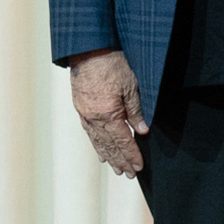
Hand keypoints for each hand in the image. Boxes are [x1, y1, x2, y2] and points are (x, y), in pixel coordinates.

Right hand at [69, 48, 147, 176]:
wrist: (89, 49)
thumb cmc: (112, 63)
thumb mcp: (131, 85)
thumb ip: (136, 110)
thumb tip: (142, 131)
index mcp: (107, 114)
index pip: (122, 141)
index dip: (131, 155)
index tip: (139, 167)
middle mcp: (93, 118)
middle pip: (109, 145)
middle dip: (120, 161)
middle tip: (129, 174)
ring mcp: (85, 114)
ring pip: (98, 141)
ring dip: (108, 156)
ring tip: (116, 168)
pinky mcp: (81, 108)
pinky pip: (90, 132)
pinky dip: (97, 144)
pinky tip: (101, 150)